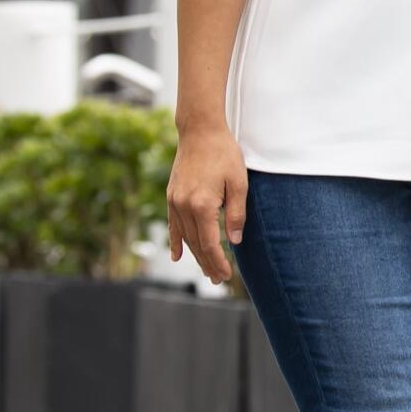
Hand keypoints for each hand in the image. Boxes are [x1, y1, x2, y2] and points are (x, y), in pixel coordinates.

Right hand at [165, 129, 246, 284]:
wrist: (200, 132)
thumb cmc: (224, 154)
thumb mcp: (239, 183)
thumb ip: (237, 214)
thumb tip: (235, 241)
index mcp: (203, 205)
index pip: (210, 243)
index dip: (218, 262)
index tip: (226, 275)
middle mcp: (185, 206)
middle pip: (196, 244)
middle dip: (208, 264)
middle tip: (218, 280)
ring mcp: (175, 201)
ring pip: (184, 237)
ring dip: (194, 256)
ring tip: (205, 271)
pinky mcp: (171, 196)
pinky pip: (173, 225)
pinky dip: (175, 242)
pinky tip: (177, 256)